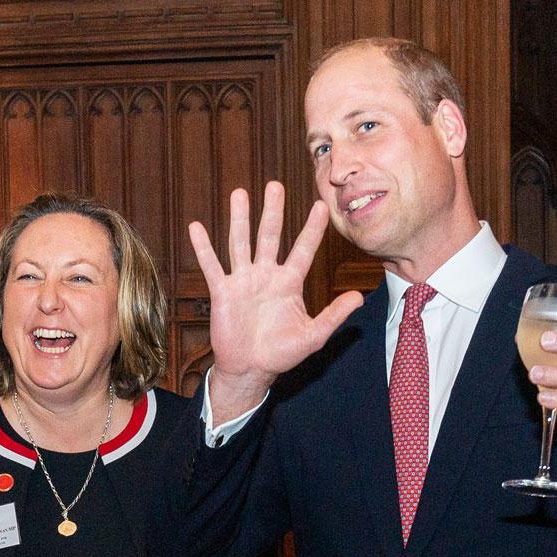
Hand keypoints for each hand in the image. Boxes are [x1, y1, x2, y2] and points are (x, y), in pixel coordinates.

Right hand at [189, 182, 363, 420]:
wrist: (250, 370)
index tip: (321, 205)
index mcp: (289, 283)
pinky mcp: (222, 291)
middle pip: (270, 236)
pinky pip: (212, 266)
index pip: (303, 249)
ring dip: (240, 219)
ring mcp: (243, 281)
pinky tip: (196, 227)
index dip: (312, 229)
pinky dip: (204, 247)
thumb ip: (334, 315)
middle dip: (272, 211)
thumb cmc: (281, 354)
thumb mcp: (313, 336)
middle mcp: (266, 275)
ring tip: (239, 193)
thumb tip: (359, 297)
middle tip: (275, 185)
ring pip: (240, 243)